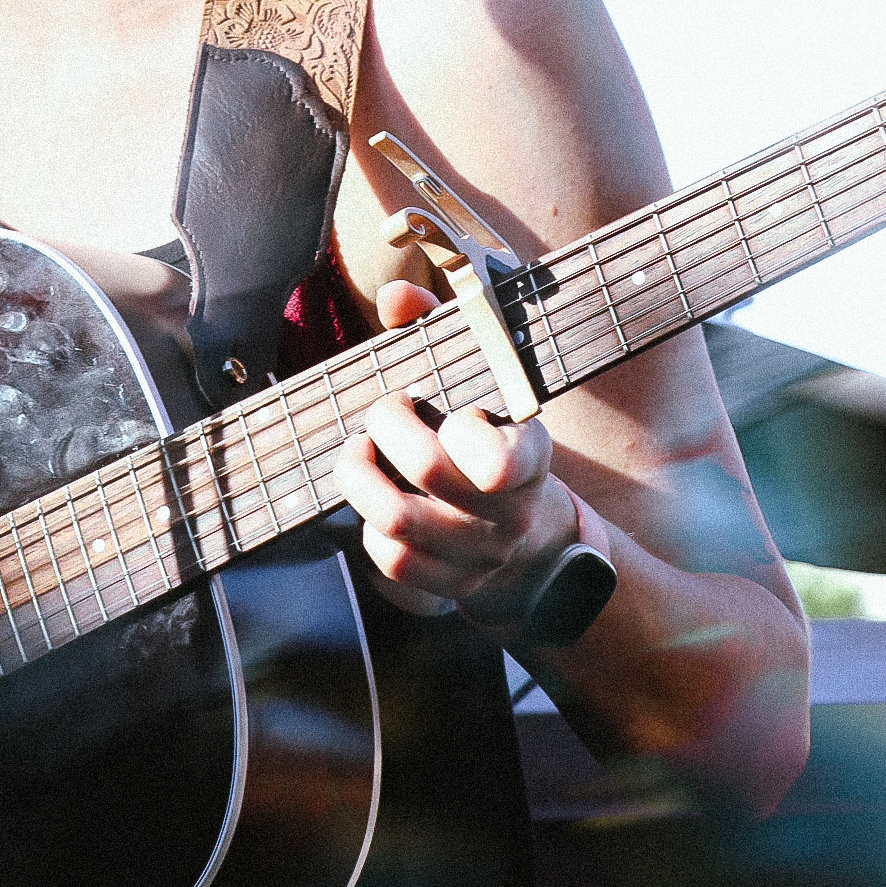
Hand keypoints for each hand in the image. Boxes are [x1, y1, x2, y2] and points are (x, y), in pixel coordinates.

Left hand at [333, 280, 578, 628]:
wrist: (526, 536)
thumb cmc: (489, 436)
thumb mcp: (483, 382)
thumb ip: (440, 331)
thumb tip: (396, 299)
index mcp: (526, 455)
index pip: (499, 460)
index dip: (465, 433)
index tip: (455, 411)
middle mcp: (507, 513)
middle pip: (428, 469)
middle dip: (386, 425)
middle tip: (383, 412)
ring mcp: (478, 556)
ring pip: (397, 522)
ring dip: (359, 477)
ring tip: (359, 452)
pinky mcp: (448, 586)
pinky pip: (390, 562)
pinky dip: (367, 528)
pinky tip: (375, 499)